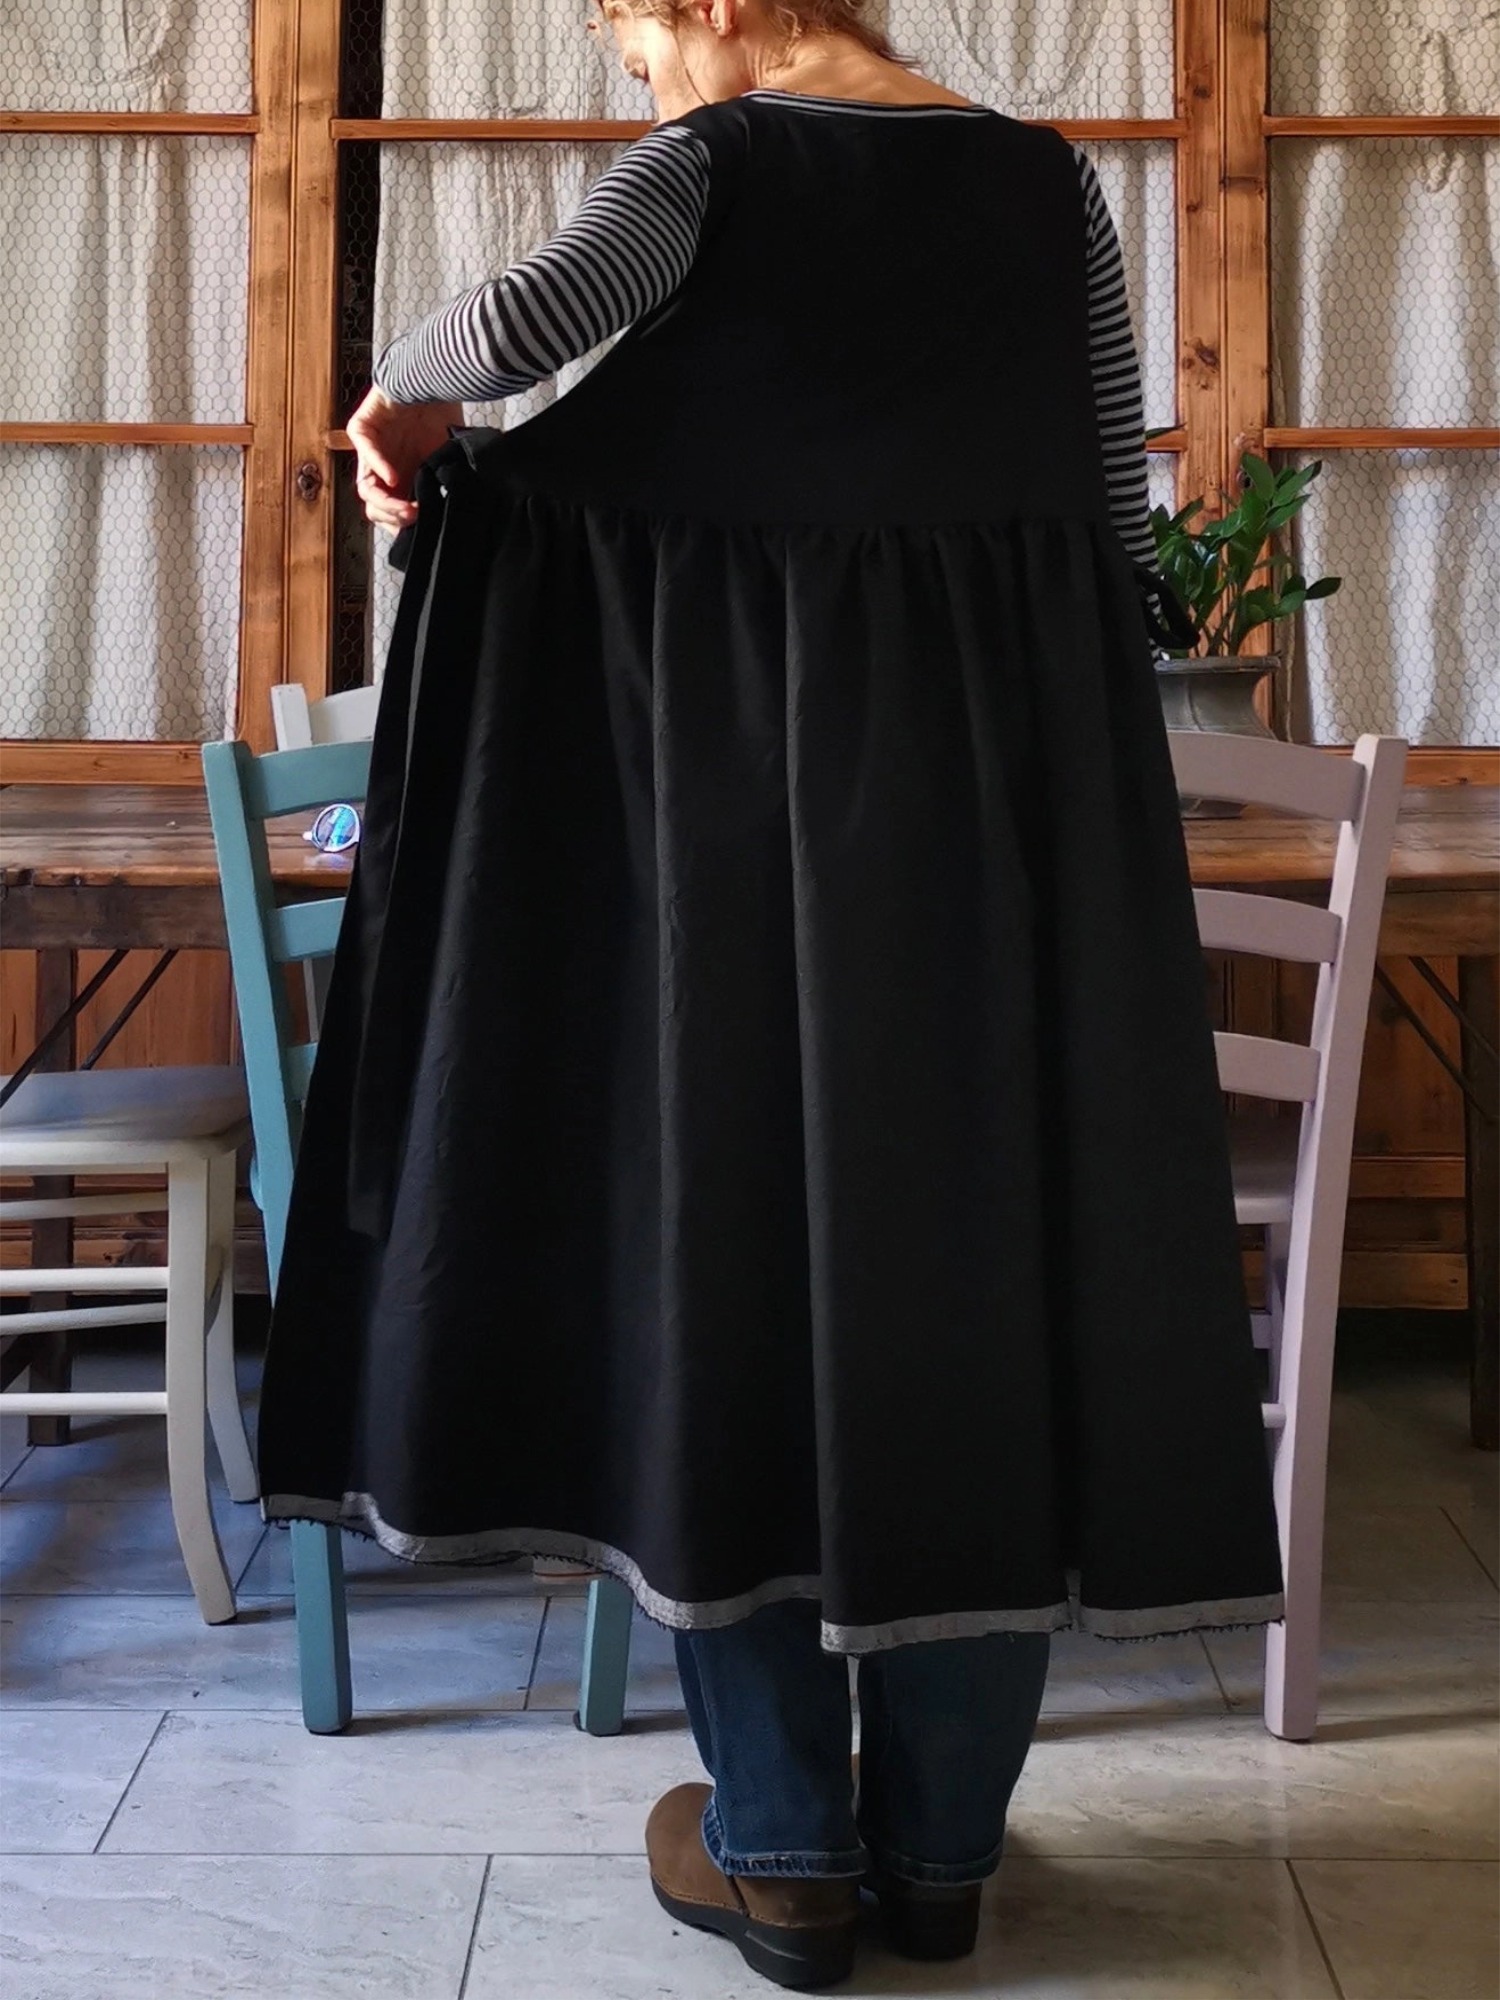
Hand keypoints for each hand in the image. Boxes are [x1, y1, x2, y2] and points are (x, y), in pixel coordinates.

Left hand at [347, 387, 465, 532]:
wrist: (437, 379)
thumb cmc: (443, 417)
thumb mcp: (446, 460)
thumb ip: (442, 485)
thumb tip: (449, 515)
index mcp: (400, 478)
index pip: (391, 513)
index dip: (404, 526)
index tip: (424, 528)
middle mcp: (382, 469)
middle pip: (374, 508)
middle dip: (394, 519)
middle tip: (415, 521)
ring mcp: (370, 450)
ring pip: (365, 488)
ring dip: (386, 502)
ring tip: (405, 508)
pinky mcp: (362, 427)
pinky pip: (365, 451)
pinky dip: (379, 466)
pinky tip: (393, 478)